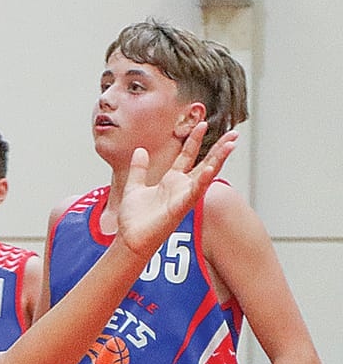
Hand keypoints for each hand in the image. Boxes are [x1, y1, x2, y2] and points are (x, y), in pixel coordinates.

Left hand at [113, 125, 239, 258]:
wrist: (129, 240)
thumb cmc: (134, 219)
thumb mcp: (133, 187)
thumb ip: (138, 169)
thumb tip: (140, 150)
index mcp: (171, 181)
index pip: (187, 156)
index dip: (194, 140)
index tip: (200, 123)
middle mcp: (181, 187)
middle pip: (204, 162)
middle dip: (219, 148)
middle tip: (233, 134)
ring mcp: (183, 197)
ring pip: (205, 174)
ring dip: (218, 160)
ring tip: (231, 145)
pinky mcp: (180, 208)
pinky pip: (194, 192)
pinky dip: (202, 180)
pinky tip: (209, 168)